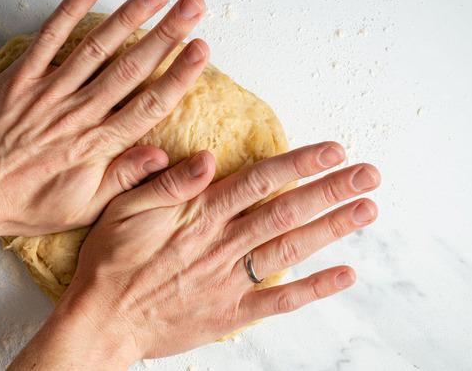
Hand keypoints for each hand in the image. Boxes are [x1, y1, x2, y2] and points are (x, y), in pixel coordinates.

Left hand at [0, 0, 208, 237]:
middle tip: (193, 5)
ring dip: (129, 17)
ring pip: (97, 48)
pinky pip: (48, 40)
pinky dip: (69, 12)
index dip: (179, 75)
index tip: (201, 49)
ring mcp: (48, 93)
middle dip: (166, 33)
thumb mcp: (81, 208)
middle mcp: (78, 114)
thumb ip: (122, 180)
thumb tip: (161, 157)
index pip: (149, 105)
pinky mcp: (20, 79)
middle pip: (131, 68)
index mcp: (97, 145)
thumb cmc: (25, 203)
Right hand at [58, 142, 379, 361]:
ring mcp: (229, 280)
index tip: (333, 150)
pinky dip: (315, 288)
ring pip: (290, 249)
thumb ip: (166, 183)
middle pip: (285, 211)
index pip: (258, 181)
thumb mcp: (123, 209)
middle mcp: (221, 244)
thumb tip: (205, 158)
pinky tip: (345, 274)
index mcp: (198, 215)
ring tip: (367, 210)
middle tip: (369, 174)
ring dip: (331, 229)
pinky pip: (279, 300)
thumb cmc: (110, 262)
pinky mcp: (230, 312)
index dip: (299, 164)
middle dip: (330, 190)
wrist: (102, 321)